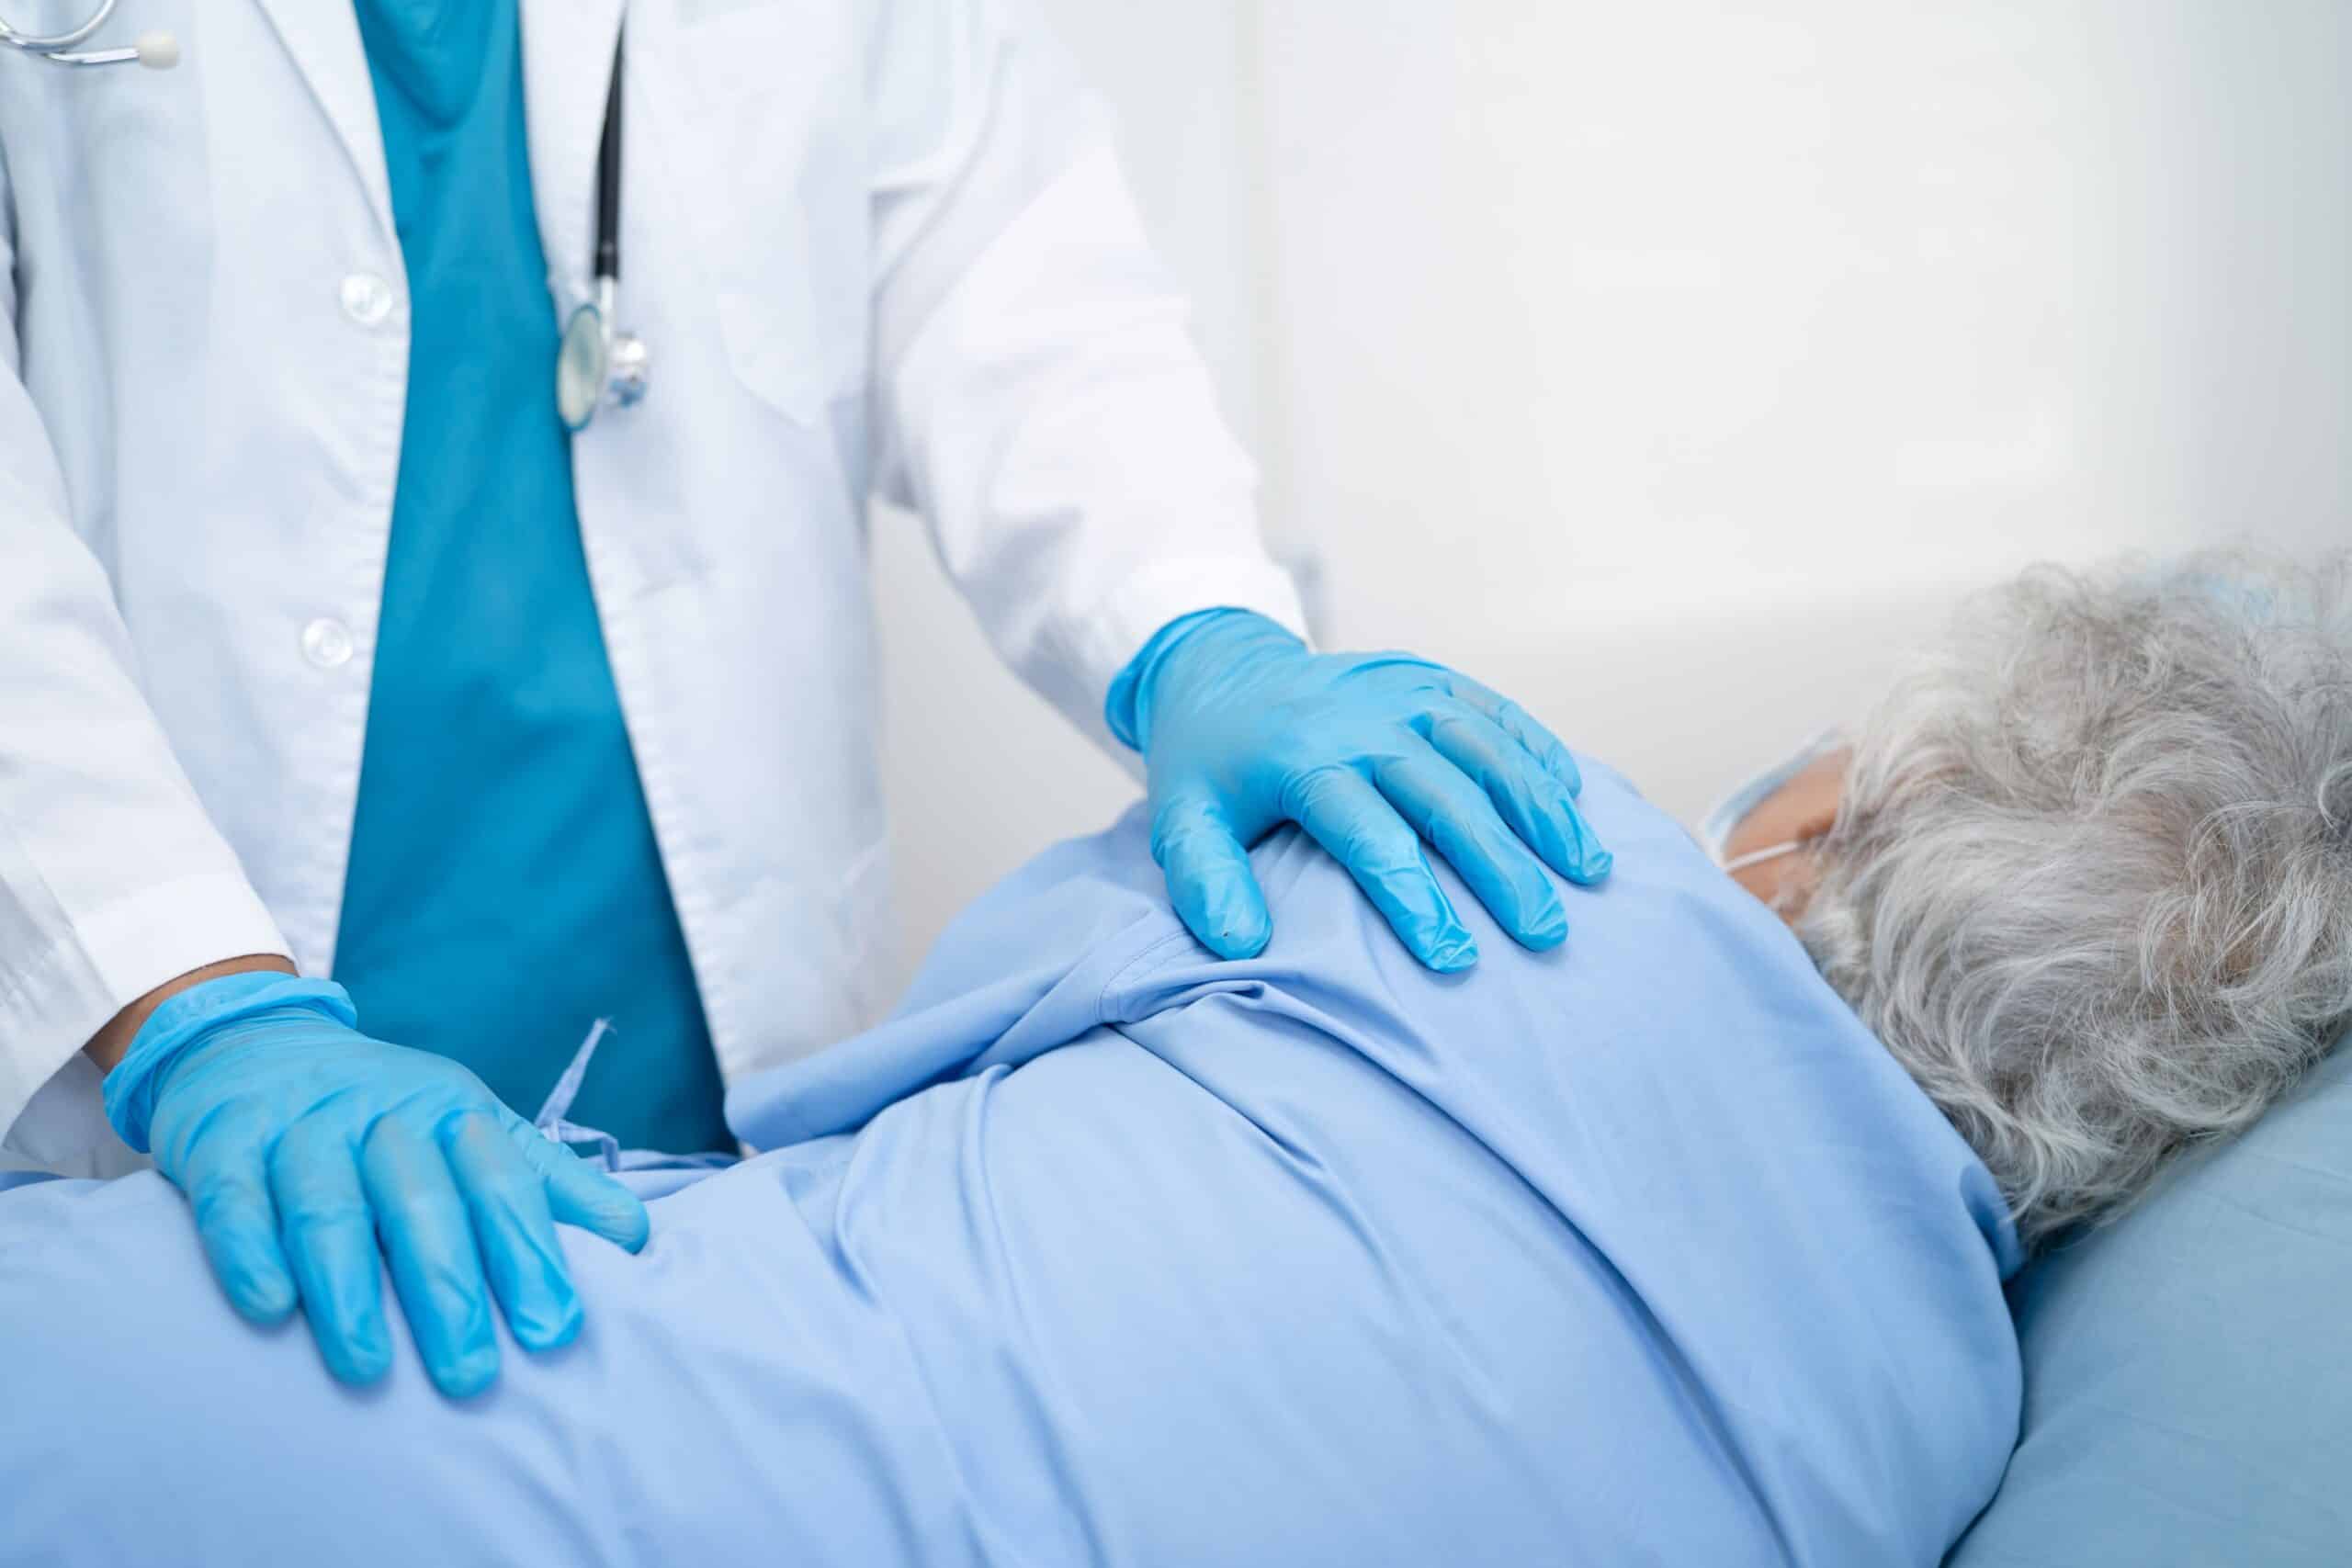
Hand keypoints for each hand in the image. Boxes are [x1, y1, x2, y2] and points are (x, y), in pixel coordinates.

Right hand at [104, 974, 650, 1396]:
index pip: (504, 1184)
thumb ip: (549, 1185)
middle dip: (450, 1289)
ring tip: (370, 1365)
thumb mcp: (474, 1129)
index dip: (531, 1255)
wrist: (256, 1042)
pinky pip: (235, 1197)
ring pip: (329, 1205)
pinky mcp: (224, 1140)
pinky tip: (270, 1307)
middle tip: (469, 1375)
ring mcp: (302, 1125)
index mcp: (456, 1114)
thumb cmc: (384, 1115)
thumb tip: (638, 1239)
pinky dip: (250, 1250)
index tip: (556, 1330)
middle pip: (422, 1203)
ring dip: (348, 1287)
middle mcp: (383, 1116)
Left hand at [1110, 609, 1610, 968]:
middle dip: (1500, 865)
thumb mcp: (1184, 822)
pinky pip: (1493, 709)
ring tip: (1588, 869)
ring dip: (1541, 808)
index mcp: (1303, 760)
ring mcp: (1401, 692)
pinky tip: (1577, 799)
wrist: (1223, 669)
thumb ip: (1206, 883)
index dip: (1415, 900)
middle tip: (1546, 931)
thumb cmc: (1212, 768)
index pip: (1370, 836)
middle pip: (1445, 796)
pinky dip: (1537, 749)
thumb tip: (1241, 946)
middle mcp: (1362, 721)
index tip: (1454, 961)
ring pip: (1484, 749)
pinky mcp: (1428, 677)